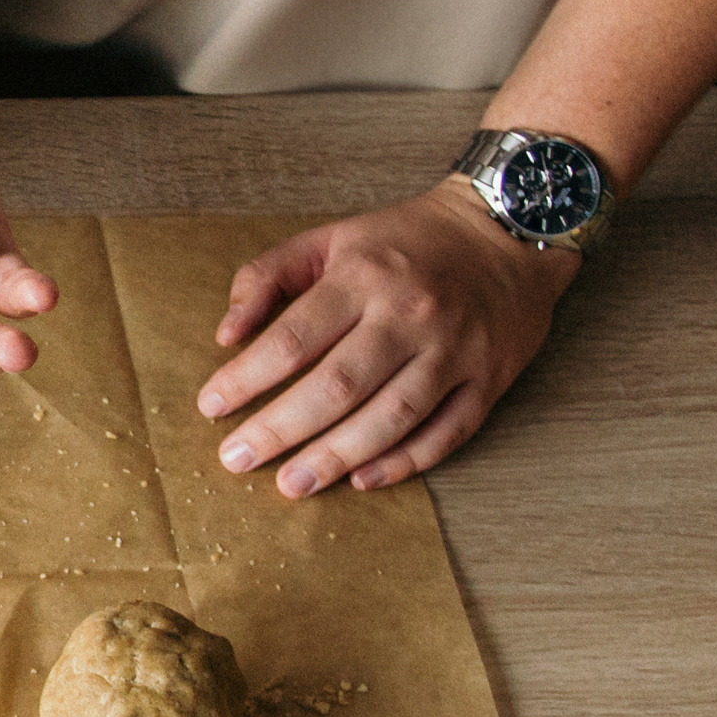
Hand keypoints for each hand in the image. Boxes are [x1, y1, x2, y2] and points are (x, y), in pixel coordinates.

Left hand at [196, 179, 579, 495]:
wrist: (505, 232)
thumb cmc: (404, 241)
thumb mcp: (328, 238)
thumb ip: (266, 277)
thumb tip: (226, 334)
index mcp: (363, 277)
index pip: (293, 339)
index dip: (247, 378)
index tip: (211, 407)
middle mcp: (409, 316)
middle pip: (337, 386)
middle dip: (280, 429)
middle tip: (237, 460)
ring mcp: (455, 352)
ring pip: (392, 416)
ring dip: (338, 456)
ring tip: (293, 484)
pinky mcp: (490, 380)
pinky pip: (447, 432)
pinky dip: (405, 461)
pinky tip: (363, 480)